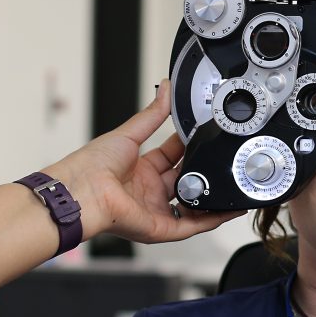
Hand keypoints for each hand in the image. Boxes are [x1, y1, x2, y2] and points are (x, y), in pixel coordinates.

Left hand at [41, 80, 244, 243]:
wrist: (81, 191)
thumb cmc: (92, 165)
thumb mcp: (129, 133)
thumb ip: (153, 114)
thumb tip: (166, 88)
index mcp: (140, 169)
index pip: (172, 156)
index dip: (190, 146)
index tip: (206, 133)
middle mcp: (149, 191)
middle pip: (185, 179)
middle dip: (204, 169)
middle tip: (223, 155)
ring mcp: (156, 210)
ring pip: (193, 205)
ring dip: (213, 196)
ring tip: (233, 183)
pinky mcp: (160, 228)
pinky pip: (192, 225)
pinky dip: (212, 218)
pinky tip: (228, 208)